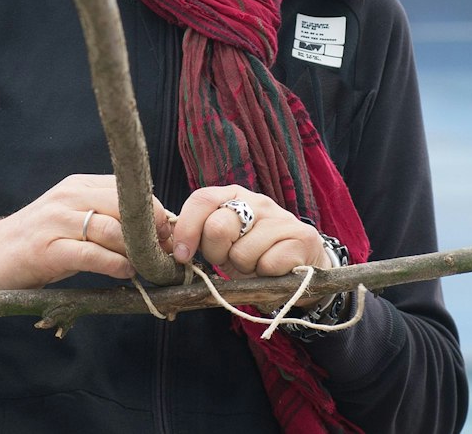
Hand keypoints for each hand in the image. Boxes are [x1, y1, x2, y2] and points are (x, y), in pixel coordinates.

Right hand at [0, 173, 176, 289]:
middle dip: (152, 229)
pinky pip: (89, 252)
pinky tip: (125, 272)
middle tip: (166, 253)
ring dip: (137, 249)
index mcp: (78, 185)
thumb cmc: (38, 244)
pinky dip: (113, 263)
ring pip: (111, 227)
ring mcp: (54, 221)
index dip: (155, 212)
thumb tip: (155, 235)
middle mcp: (68, 196)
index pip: (129, 189)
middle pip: (125, 204)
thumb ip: (107, 222)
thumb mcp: (73, 223)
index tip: (170, 235)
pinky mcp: (44, 249)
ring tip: (149, 266)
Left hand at [169, 185, 325, 280]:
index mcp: (233, 196)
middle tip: (231, 259)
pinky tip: (274, 270)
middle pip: (218, 227)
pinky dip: (265, 275)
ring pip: (242, 253)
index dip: (187, 229)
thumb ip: (200, 235)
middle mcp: (258, 201)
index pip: (202, 199)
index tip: (182, 256)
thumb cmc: (253, 253)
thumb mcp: (224, 242)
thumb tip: (170, 242)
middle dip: (217, 254)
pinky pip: (267, 265)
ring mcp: (281, 218)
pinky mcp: (301, 238)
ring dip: (245, 269)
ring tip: (256, 264)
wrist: (301, 266)